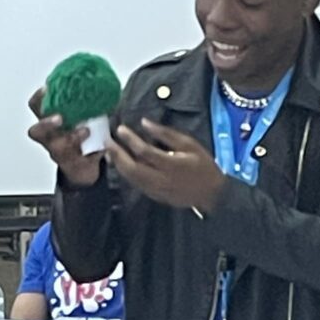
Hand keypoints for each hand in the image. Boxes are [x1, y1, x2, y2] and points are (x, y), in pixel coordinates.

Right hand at [27, 87, 102, 187]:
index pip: (36, 107)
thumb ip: (84, 104)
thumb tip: (101, 82)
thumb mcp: (80, 118)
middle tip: (60, 118)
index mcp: (49, 123)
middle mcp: (50, 139)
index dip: (39, 98)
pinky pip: (79, 160)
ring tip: (86, 131)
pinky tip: (102, 148)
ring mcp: (60, 154)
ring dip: (71, 138)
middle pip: (37, 131)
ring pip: (58, 147)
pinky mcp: (74, 166)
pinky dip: (92, 153)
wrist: (84, 168)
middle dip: (46, 124)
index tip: (47, 88)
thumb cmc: (80, 136)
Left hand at [106, 119, 226, 211]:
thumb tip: (145, 123)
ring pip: (131, 178)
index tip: (121, 129)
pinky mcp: (156, 196)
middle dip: (117, 154)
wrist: (212, 194)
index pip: (145, 151)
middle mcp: (161, 179)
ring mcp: (157, 190)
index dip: (130, 140)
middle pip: (132, 168)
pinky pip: (136, 184)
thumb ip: (166, 134)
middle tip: (107, 141)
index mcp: (171, 164)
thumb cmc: (203, 165)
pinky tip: (122, 165)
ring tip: (110, 152)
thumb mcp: (190, 145)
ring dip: (118, 164)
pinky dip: (127, 174)